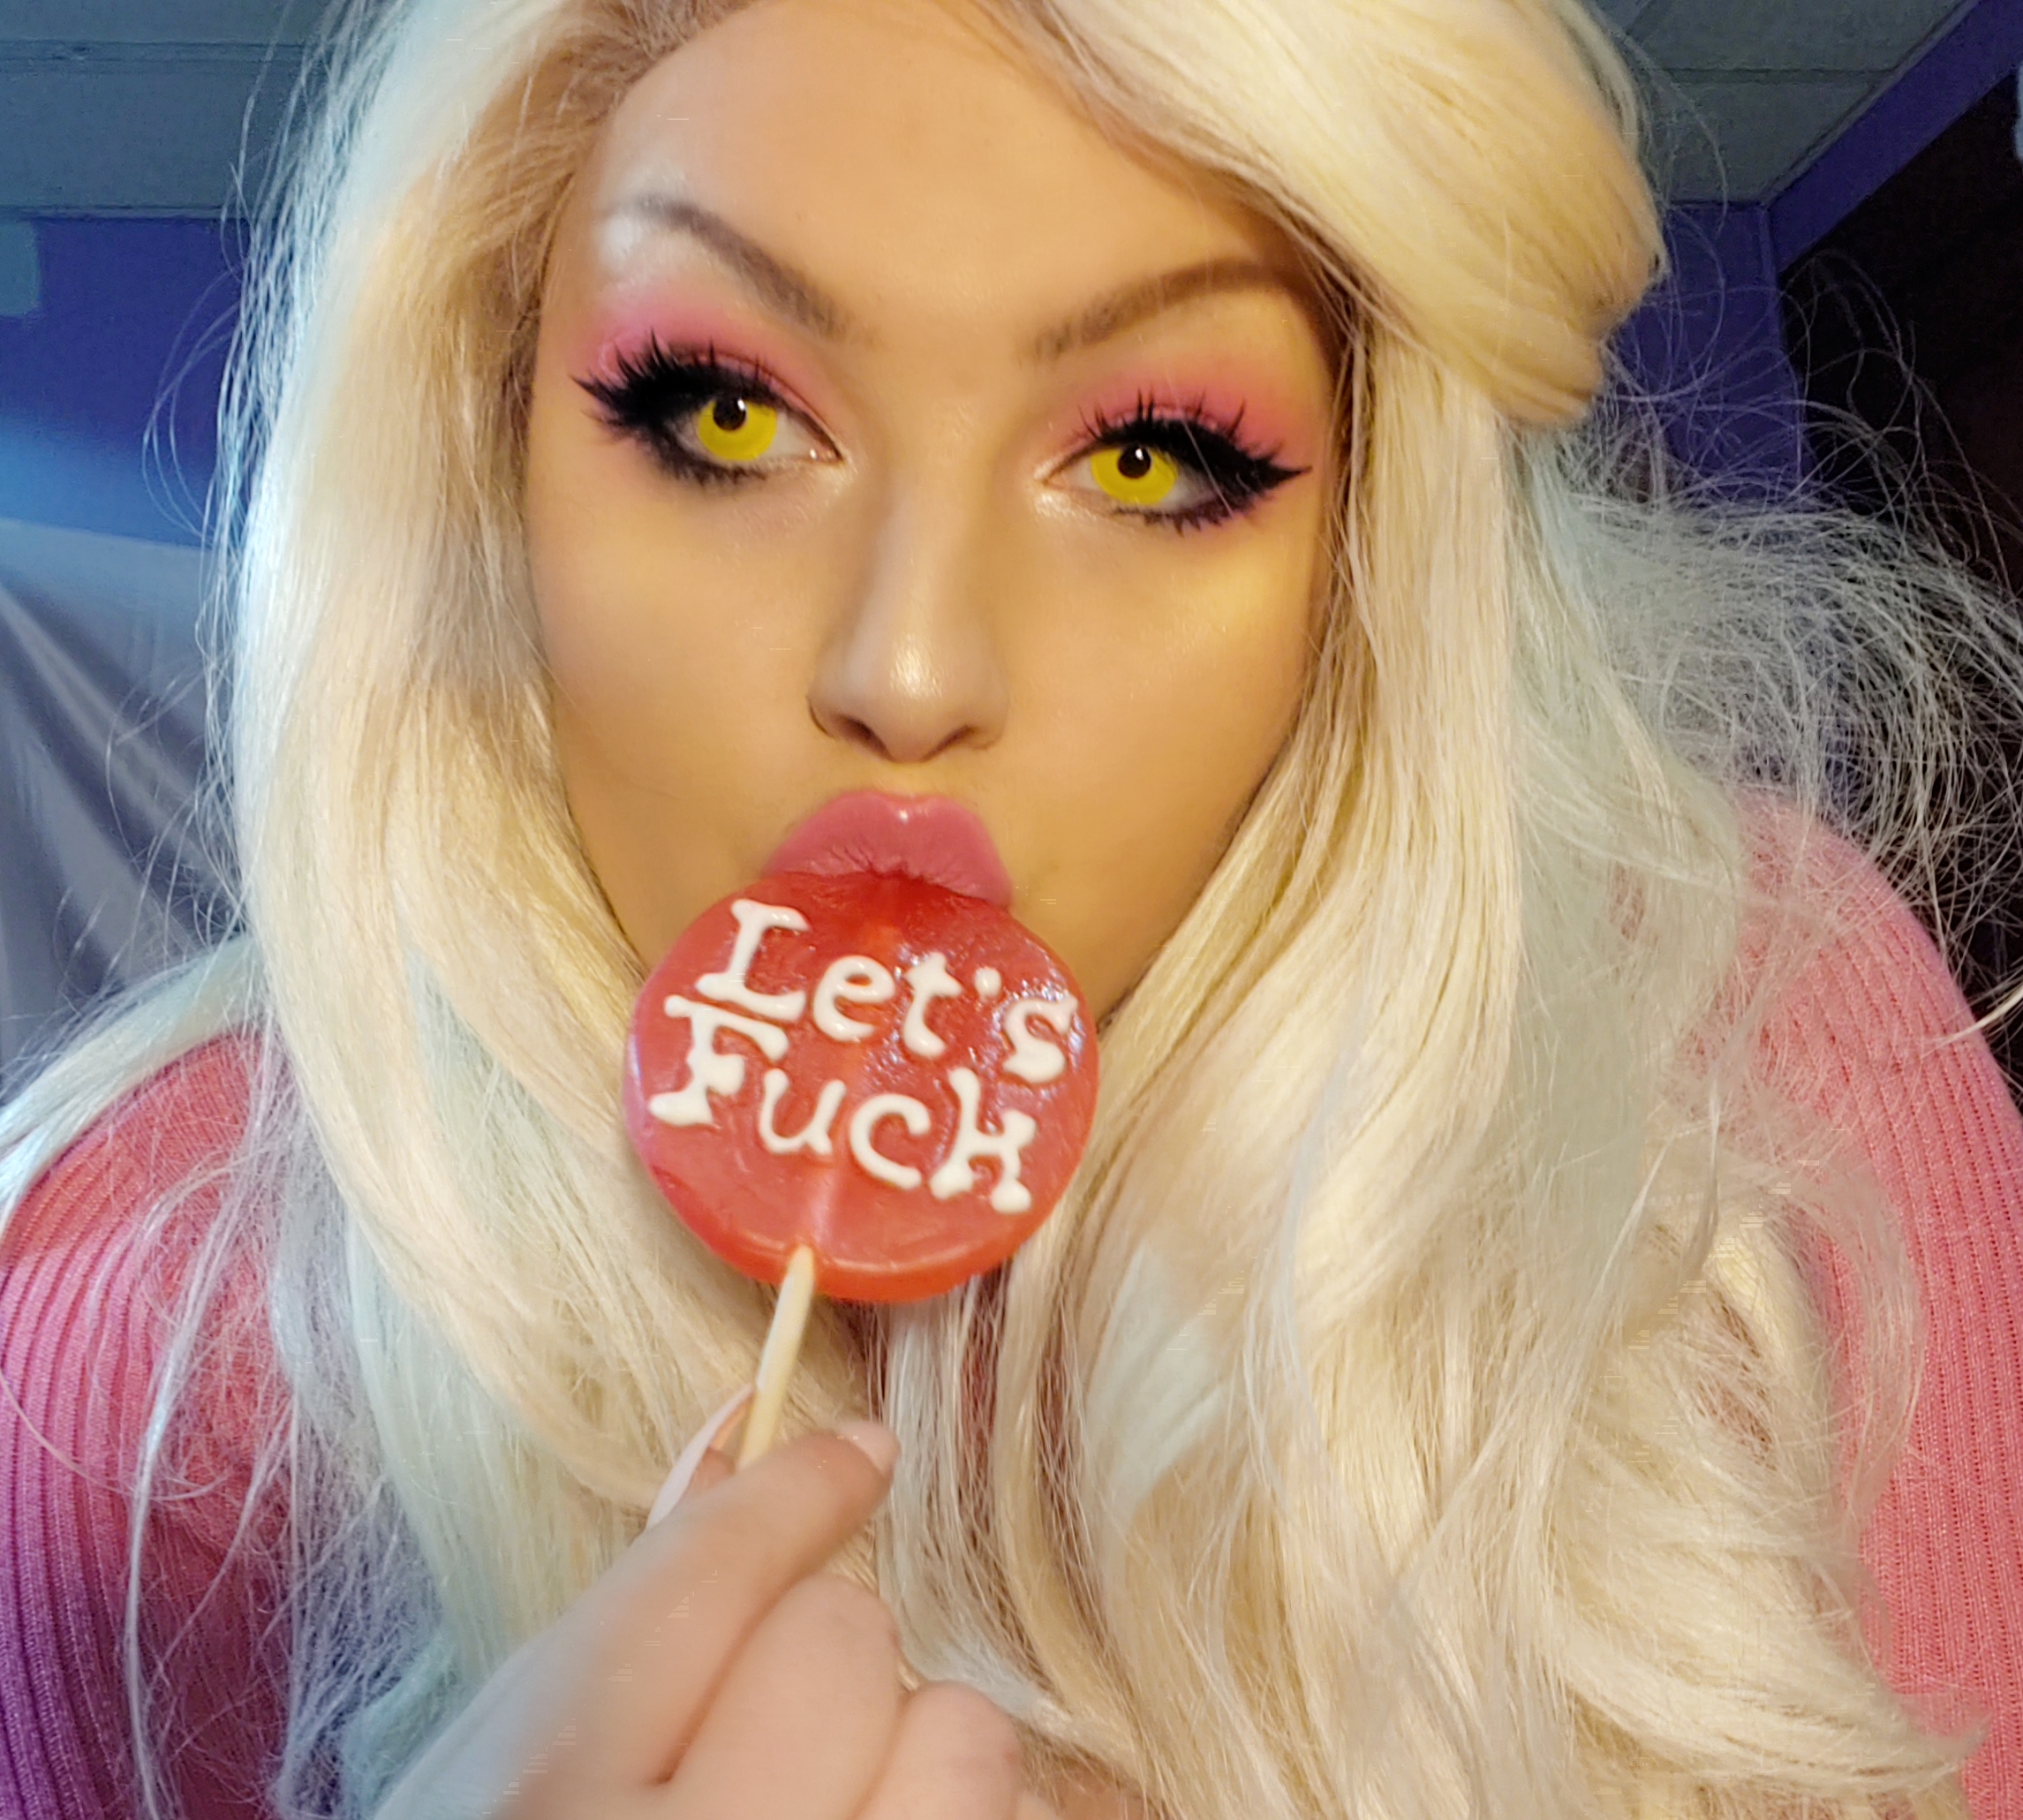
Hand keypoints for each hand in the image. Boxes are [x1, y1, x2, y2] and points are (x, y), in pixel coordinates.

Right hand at [372, 1419, 1057, 1818]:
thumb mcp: (516, 1769)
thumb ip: (634, 1610)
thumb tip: (752, 1425)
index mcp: (540, 1804)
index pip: (706, 1576)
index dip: (795, 1492)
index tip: (857, 1455)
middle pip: (842, 1639)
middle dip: (823, 1658)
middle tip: (776, 1727)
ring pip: (964, 1736)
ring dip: (921, 1752)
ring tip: (844, 1814)